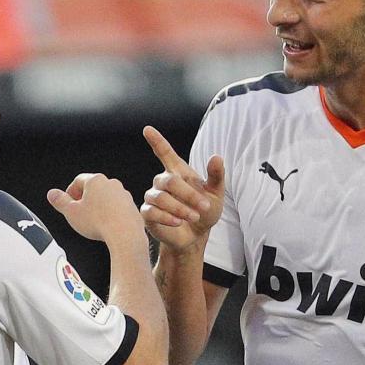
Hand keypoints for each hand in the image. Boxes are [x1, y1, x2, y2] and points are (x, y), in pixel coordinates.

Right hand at [49, 174, 142, 245]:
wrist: (125, 234)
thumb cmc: (99, 222)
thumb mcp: (71, 212)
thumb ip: (60, 201)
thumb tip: (52, 194)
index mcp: (95, 181)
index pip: (78, 181)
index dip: (70, 192)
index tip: (68, 202)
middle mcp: (112, 184)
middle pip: (93, 189)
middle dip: (84, 200)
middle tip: (78, 213)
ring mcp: (124, 195)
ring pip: (107, 198)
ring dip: (98, 207)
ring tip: (93, 221)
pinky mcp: (132, 207)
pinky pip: (118, 208)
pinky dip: (111, 214)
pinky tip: (106, 225)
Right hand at [141, 126, 225, 253]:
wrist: (196, 235)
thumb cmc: (204, 211)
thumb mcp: (215, 194)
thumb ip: (216, 176)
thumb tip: (217, 156)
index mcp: (178, 172)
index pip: (165, 153)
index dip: (157, 141)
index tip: (148, 129)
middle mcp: (162, 182)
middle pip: (169, 180)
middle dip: (188, 194)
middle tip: (203, 207)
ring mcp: (153, 197)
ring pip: (160, 197)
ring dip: (180, 208)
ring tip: (194, 217)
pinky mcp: (148, 214)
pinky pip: (152, 211)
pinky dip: (167, 217)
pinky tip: (178, 222)